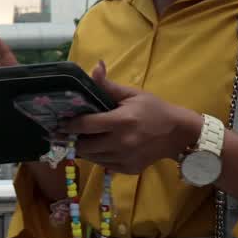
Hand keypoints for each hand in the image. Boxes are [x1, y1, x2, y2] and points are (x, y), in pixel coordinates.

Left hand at [60, 61, 198, 173]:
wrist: (177, 134)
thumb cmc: (154, 110)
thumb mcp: (132, 94)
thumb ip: (109, 86)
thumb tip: (95, 67)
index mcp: (121, 121)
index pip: (85, 125)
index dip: (69, 124)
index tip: (59, 122)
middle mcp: (120, 143)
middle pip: (83, 146)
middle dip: (74, 139)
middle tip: (70, 132)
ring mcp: (124, 159)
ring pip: (92, 158)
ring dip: (85, 149)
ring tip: (85, 138)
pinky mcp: (128, 170)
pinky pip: (104, 165)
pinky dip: (99, 157)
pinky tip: (103, 146)